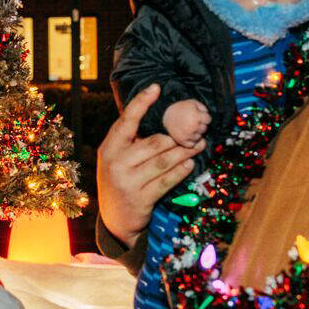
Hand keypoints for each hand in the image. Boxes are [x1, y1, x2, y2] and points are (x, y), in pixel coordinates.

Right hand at [98, 85, 203, 246]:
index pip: (126, 120)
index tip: (156, 87)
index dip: (141, 102)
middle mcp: (116, 162)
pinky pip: (167, 180)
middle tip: (196, 131)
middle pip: (154, 142)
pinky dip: (181, 171)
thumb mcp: (117, 159)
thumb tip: (161, 118)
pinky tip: (189, 165)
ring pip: (164, 161)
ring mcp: (128, 182)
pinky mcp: (141, 199)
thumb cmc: (121, 181)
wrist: (115, 220)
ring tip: (199, 145)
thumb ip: (132, 140)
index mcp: (109, 147)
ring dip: (185, 152)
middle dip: (178, 137)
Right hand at [161, 100, 210, 147]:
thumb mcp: (193, 103)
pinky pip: (192, 145)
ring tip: (188, 127)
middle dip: (200, 125)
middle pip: (204, 129)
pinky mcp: (182, 141)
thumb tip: (208, 118)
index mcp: (196, 116)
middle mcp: (192, 126)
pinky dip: (190, 141)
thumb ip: (204, 108)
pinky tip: (186, 134)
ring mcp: (187, 135)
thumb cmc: (181, 108)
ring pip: (199, 137)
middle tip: (191, 121)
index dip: (204, 117)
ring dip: (195, 133)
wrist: (165, 115)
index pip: (208, 120)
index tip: (198, 116)